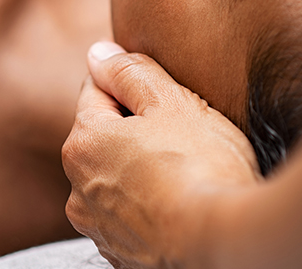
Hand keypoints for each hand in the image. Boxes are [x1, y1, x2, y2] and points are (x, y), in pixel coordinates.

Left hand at [62, 42, 259, 268]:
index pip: (96, 89)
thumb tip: (99, 53)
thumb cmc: (199, 165)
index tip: (157, 87)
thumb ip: (129, 72)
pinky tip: (178, 194)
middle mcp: (78, 187)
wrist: (223, 243)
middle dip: (134, 122)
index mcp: (84, 142)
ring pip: (116, 171)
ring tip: (182, 163)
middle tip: (179, 126)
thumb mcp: (169, 101)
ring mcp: (98, 224)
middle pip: (104, 132)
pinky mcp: (120, 251)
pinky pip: (129, 207)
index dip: (128, 81)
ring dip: (139, 161)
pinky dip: (146, 196)